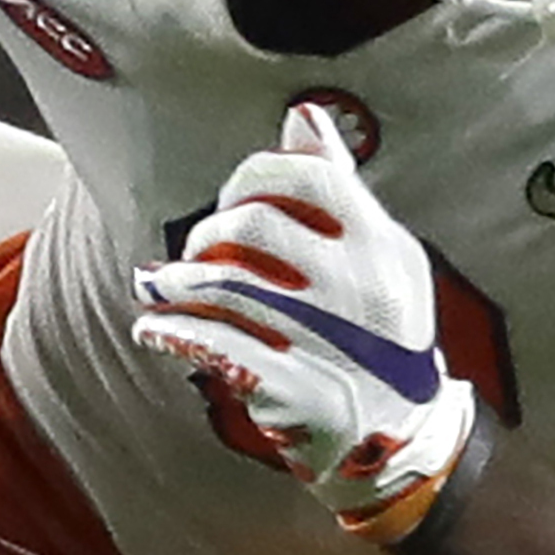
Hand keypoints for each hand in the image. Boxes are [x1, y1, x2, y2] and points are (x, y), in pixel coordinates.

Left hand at [131, 105, 476, 543]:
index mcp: (384, 244)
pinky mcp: (299, 393)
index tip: (234, 201)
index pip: (307, 178)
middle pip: (256, 229)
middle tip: (196, 254)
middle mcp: (363, 289)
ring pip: (228, 288)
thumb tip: (302, 116)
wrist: (402, 437)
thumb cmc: (378, 333)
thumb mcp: (376, 257)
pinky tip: (153, 328)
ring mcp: (332, 343)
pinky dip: (173, 332)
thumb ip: (338, 188)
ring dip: (179, 282)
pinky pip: (218, 348)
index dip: (253, 179)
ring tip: (161, 285)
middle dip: (210, 235)